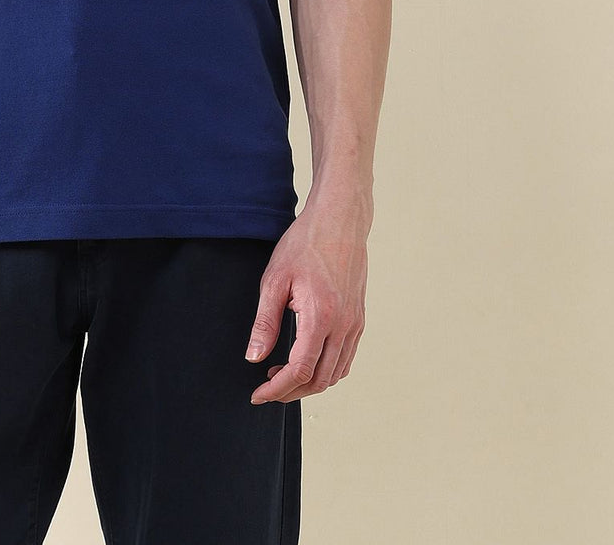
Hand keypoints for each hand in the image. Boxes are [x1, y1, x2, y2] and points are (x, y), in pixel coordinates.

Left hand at [245, 197, 369, 403]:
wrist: (339, 219)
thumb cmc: (305, 243)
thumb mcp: (275, 280)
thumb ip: (265, 322)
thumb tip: (254, 358)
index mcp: (321, 317)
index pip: (300, 371)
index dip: (277, 390)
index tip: (258, 394)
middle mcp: (344, 326)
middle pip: (320, 380)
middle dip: (291, 392)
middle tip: (267, 388)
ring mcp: (355, 323)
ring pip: (336, 373)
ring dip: (309, 383)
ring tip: (282, 374)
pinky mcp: (359, 318)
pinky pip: (346, 358)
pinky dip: (327, 370)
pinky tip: (307, 360)